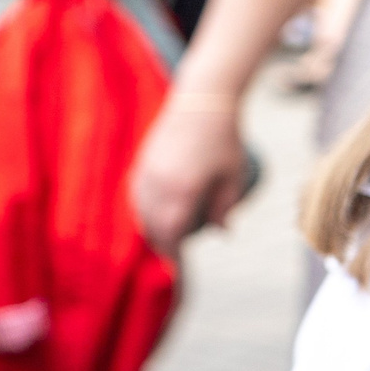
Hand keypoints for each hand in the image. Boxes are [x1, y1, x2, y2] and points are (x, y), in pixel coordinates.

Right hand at [131, 94, 246, 257]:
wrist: (202, 100)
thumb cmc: (224, 138)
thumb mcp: (233, 175)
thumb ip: (225, 206)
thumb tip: (221, 232)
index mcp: (183, 191)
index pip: (172, 235)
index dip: (175, 255)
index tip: (180, 269)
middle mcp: (159, 186)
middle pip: (154, 228)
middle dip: (163, 246)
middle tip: (174, 259)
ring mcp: (146, 174)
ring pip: (141, 214)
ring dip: (151, 230)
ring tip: (164, 240)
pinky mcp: (142, 164)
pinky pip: (136, 197)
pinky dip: (143, 212)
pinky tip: (154, 216)